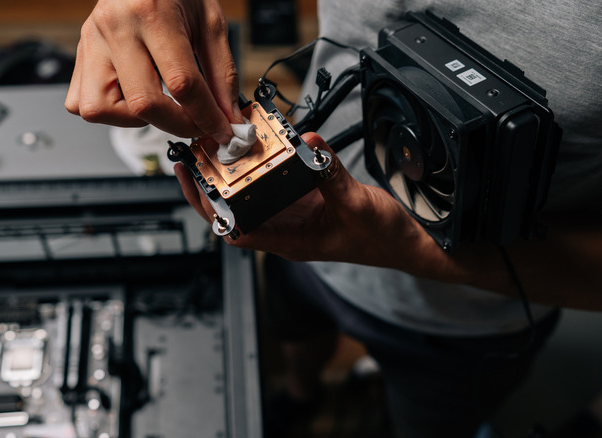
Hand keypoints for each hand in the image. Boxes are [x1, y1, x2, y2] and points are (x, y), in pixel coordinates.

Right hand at [65, 0, 241, 143]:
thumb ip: (222, 73)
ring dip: (134, 120)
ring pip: (100, 109)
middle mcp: (115, 27)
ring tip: (157, 104)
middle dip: (177, 125)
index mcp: (150, 13)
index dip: (207, 116)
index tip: (222, 131)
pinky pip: (81, 103)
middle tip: (197, 125)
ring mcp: (91, 42)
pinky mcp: (79, 54)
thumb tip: (227, 116)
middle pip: (143, 104)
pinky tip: (132, 95)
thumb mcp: (210, 22)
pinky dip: (110, 111)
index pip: (181, 83)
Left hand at [174, 132, 449, 272]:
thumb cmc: (381, 238)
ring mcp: (295, 215)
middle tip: (194, 156)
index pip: (236, 231)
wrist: (407, 242)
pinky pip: (279, 181)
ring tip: (218, 145)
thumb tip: (311, 143)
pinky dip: (267, 164)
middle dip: (212, 185)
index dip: (210, 209)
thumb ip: (332, 175)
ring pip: (255, 195)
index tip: (194, 182)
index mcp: (290, 242)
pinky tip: (261, 144)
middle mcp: (286, 230)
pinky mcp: (307, 201)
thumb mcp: (356, 205)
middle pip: (237, 211)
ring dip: (236, 173)